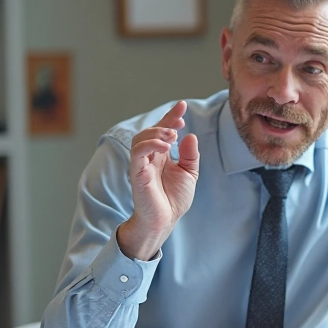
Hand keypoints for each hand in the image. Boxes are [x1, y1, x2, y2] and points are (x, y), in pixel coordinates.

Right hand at [117, 101, 200, 260]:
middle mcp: (150, 158)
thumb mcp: (189, 174)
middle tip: (179, 121)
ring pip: (140, 138)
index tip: (183, 106)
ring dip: (157, 133)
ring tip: (172, 136)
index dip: (171, 117)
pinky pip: (137, 152)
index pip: (164, 131)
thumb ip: (190, 155)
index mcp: (161, 156)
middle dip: (165, 121)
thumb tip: (190, 136)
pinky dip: (150, 144)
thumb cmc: (174, 200)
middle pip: (151, 131)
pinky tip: (165, 146)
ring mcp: (141, 164)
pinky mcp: (137, 172)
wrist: (165, 220)